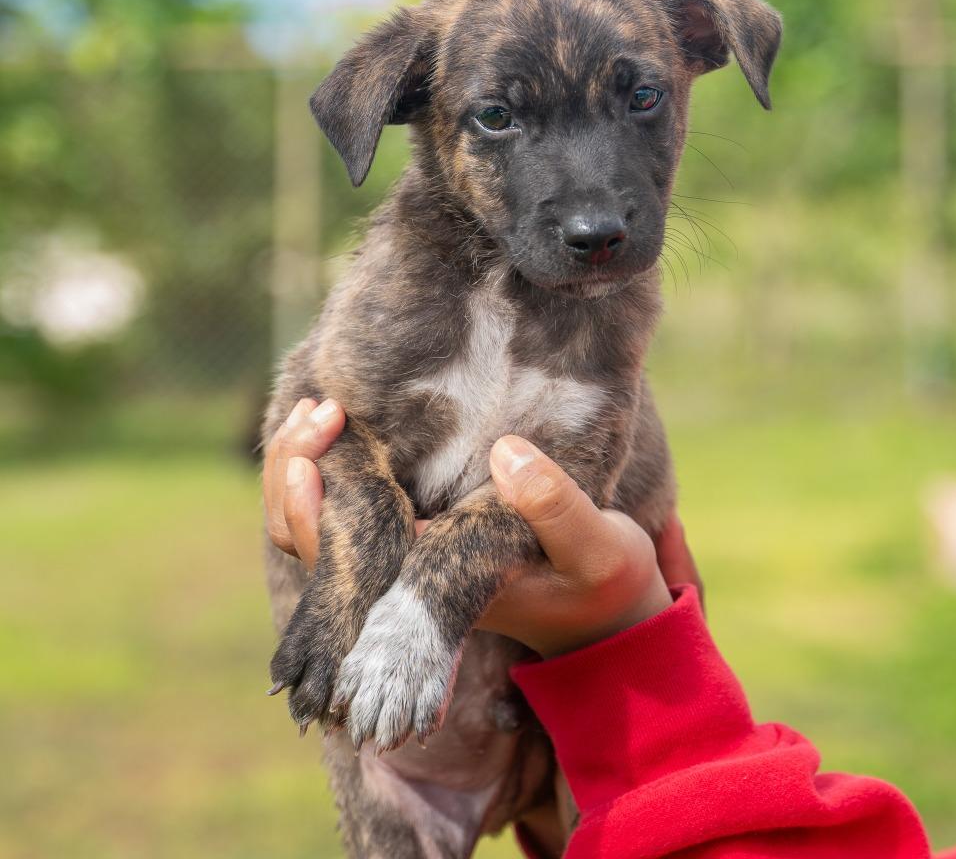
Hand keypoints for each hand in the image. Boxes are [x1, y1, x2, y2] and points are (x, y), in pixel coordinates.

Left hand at [263, 405, 700, 655]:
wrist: (604, 603)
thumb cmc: (602, 579)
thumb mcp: (597, 546)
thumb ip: (555, 507)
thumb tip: (505, 454)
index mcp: (436, 591)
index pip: (347, 562)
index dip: (316, 501)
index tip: (330, 427)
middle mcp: (406, 581)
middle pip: (313, 542)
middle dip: (296, 472)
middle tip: (320, 407)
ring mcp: (406, 558)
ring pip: (322, 524)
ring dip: (305, 466)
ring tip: (320, 406)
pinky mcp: (416, 533)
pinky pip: (350, 506)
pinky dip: (334, 465)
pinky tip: (342, 418)